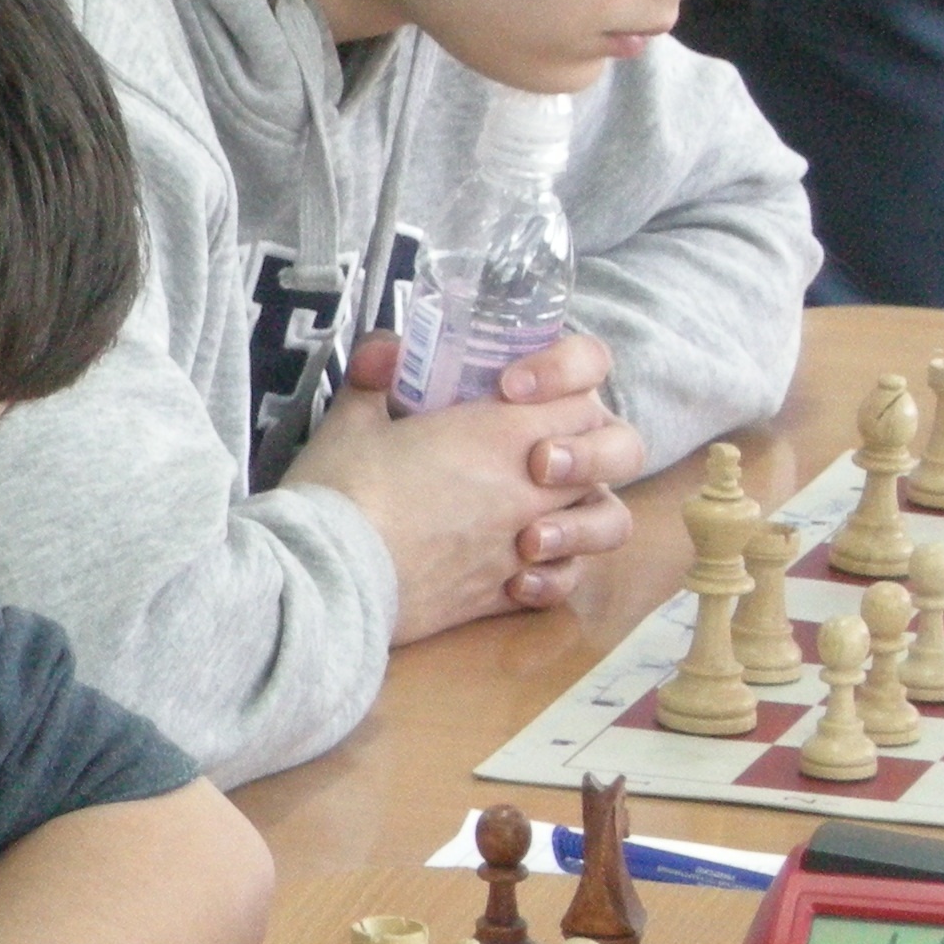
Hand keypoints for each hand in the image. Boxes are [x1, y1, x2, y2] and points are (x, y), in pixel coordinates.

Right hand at [284, 329, 644, 639]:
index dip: (563, 379)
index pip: (583, 389)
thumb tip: (386, 351)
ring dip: (586, 514)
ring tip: (539, 517)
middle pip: (617, 450)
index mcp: (502, 433)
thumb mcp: (351, 418)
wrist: (327, 578)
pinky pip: (563, 583)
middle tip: (541, 454)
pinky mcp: (503, 593)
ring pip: (607, 523)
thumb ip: (377, 376)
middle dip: (593, 445)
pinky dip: (553, 574)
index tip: (511, 387)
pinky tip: (519, 568)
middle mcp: (531, 487)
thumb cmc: (340, 490)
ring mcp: (524, 544)